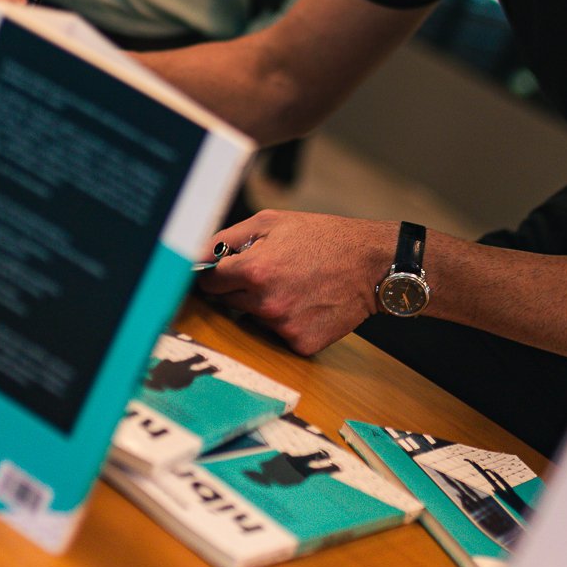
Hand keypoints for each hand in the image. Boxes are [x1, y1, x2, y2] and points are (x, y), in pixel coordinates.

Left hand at [196, 210, 395, 355]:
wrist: (371, 264)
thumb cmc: (322, 237)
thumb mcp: (271, 222)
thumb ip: (227, 239)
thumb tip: (195, 256)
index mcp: (254, 270)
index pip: (209, 283)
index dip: (216, 275)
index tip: (225, 272)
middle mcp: (265, 303)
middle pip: (229, 302)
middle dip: (241, 288)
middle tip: (271, 272)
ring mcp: (284, 327)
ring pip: (254, 319)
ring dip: (265, 306)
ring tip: (294, 285)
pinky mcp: (301, 344)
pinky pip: (279, 335)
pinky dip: (288, 322)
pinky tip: (307, 304)